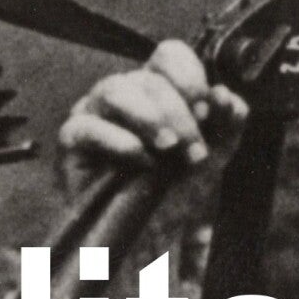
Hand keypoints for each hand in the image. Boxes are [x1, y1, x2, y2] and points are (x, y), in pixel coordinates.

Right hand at [57, 43, 245, 199]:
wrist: (146, 243)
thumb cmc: (173, 195)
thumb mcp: (212, 160)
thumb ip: (227, 125)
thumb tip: (225, 95)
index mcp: (156, 91)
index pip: (168, 55)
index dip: (189, 76)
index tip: (206, 111)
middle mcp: (124, 96)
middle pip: (147, 78)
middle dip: (178, 114)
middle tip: (194, 152)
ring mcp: (93, 114)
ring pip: (114, 90)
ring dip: (149, 116)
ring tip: (168, 148)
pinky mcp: (71, 142)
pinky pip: (86, 127)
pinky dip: (117, 140)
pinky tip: (140, 159)